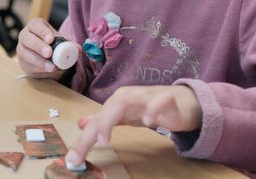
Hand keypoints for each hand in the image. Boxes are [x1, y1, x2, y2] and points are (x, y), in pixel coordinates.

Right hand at [16, 18, 63, 78]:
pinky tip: (48, 71)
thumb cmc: (53, 43)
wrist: (45, 56)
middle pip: (27, 39)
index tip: (51, 39)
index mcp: (34, 26)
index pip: (35, 26)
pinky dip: (40, 69)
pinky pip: (29, 66)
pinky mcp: (23, 63)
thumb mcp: (61, 41)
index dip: (42, 32)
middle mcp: (25, 36)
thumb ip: (69, 44)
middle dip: (39, 46)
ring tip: (52, 67)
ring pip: (27, 55)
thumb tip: (78, 49)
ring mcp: (21, 50)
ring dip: (40, 62)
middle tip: (49, 53)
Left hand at [66, 85, 201, 165]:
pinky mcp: (167, 100)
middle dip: (95, 128)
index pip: (98, 119)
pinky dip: (152, 108)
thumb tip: (81, 124)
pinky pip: (160, 101)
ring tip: (103, 139)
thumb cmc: (149, 108)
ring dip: (113, 117)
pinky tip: (148, 121)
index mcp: (118, 101)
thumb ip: (103, 120)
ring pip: (126, 102)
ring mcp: (148, 97)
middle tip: (86, 149)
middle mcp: (129, 97)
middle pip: (109, 108)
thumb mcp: (123, 116)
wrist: (181, 101)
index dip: (84, 138)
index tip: (74, 158)